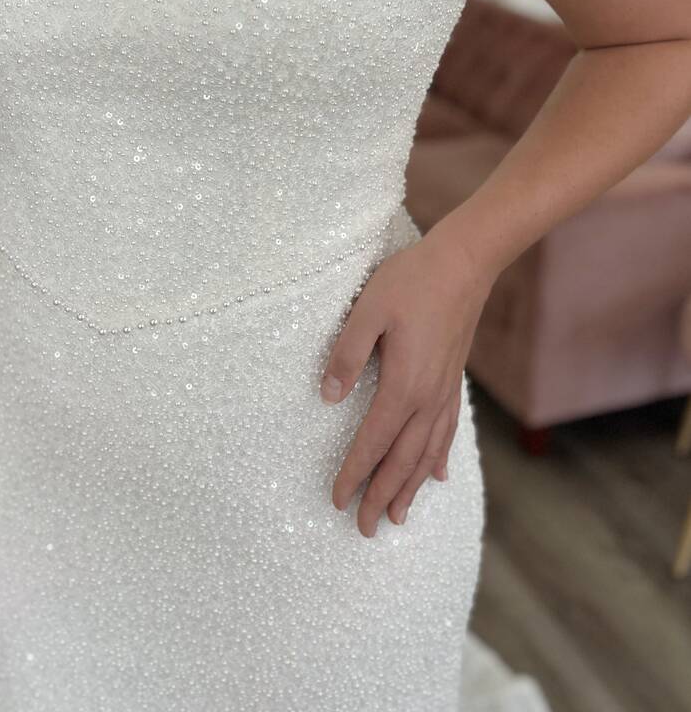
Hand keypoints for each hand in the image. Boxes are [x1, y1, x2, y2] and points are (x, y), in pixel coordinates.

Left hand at [319, 228, 494, 537]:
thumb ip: (346, 354)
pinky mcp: (454, 381)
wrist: (464, 263)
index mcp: (403, 386)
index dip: (354, 474)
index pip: (373, 442)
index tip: (337, 500)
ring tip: (397, 517)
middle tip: (364, 529)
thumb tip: (328, 396)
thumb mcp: (368, 311)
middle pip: (401, 460)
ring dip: (409, 487)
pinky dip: (438, 458)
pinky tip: (436, 475)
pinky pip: (446, 431)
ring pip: (426, 454)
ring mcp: (444, 392)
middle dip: (381, 496)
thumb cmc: (411, 281)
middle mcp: (427, 398)